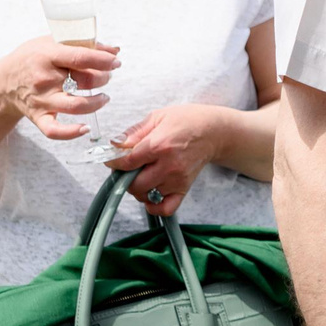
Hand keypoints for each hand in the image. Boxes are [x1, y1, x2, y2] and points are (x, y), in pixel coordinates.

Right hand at [0, 38, 118, 142]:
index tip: (115, 61)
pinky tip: (85, 128)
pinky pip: (55, 131)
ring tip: (104, 97)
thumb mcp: (51, 41)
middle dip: (103, 78)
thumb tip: (114, 49)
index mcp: (47, 55)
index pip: (80, 57)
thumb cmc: (32, 58)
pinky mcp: (39, 117)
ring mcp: (42, 100)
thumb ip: (83, 43)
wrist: (3, 81)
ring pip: (76, 106)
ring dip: (97, 102)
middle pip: (84, 81)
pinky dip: (72, 132)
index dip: (103, 60)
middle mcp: (44, 79)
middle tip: (107, 75)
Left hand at [106, 105, 220, 218]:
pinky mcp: (184, 189)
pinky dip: (153, 206)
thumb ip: (134, 132)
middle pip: (134, 184)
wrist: (213, 132)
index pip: (127, 162)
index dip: (114, 162)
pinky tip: (150, 195)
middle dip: (124, 177)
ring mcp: (177, 180)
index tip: (112, 160)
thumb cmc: (186, 121)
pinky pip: (165, 208)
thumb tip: (114, 144)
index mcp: (159, 145)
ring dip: (138, 188)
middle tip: (127, 168)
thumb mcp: (157, 117)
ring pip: (146, 195)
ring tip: (141, 175)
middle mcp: (168, 165)